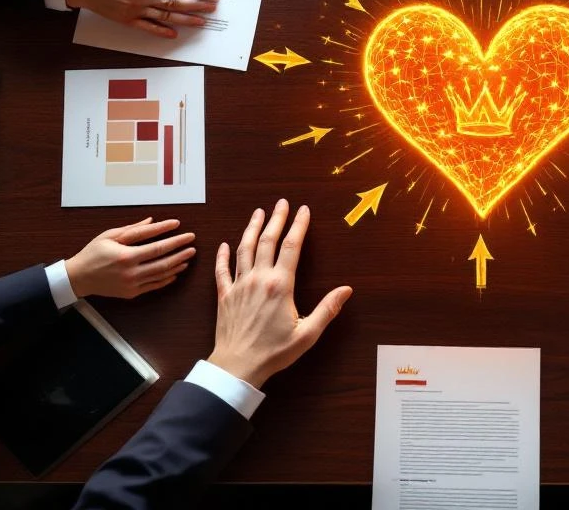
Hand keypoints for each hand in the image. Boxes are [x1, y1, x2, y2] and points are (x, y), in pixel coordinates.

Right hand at [65, 218, 195, 298]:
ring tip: (188, 257)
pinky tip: (175, 272)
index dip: (174, 238)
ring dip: (177, 265)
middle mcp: (131, 272)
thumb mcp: (110, 236)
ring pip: (161, 275)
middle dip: (181, 252)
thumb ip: (134, 229)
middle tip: (192, 245)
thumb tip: (154, 221)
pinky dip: (167, 279)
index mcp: (126, 256)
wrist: (78, 278)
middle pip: (164, 261)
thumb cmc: (93, 253)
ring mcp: (132, 284)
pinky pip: (154, 286)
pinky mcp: (132, 293)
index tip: (184, 231)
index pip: (158, 246)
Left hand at [208, 200, 352, 388]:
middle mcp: (259, 279)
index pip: (291, 247)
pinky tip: (224, 244)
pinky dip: (222, 255)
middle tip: (282, 203)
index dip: (298, 226)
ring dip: (251, 228)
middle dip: (276, 219)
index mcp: (280, 285)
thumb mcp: (307, 334)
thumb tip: (346, 290)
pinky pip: (222, 271)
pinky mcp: (225, 296)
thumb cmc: (274, 352)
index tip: (303, 210)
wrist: (237, 367)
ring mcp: (239, 286)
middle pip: (267, 241)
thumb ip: (327, 309)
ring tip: (258, 213)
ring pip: (244, 249)